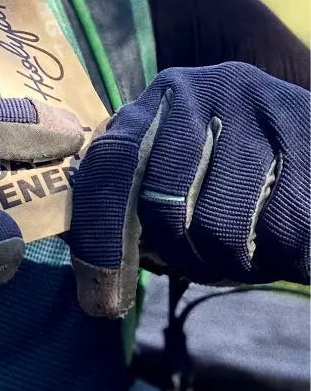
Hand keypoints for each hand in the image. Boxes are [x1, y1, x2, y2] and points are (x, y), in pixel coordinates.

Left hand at [69, 62, 310, 317]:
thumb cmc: (246, 162)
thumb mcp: (192, 156)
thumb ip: (143, 191)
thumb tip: (100, 270)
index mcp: (167, 94)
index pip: (112, 160)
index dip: (99, 234)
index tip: (102, 300)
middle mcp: (210, 90)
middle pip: (164, 207)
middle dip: (179, 256)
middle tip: (204, 264)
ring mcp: (264, 111)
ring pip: (222, 233)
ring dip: (235, 265)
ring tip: (253, 248)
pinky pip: (284, 238)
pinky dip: (284, 260)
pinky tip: (290, 240)